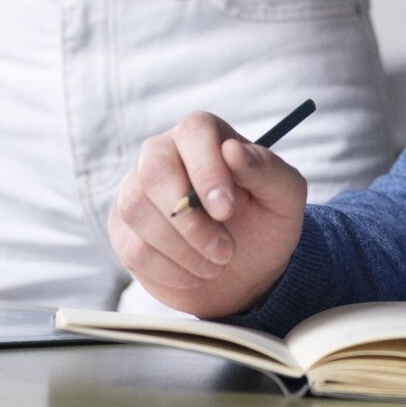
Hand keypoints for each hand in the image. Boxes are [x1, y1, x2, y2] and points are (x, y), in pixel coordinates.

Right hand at [109, 111, 306, 316]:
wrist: (245, 272)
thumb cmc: (265, 224)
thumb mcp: (283, 197)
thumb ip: (265, 169)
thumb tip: (233, 150)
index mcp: (204, 135)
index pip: (194, 132)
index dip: (207, 170)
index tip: (227, 210)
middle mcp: (163, 153)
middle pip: (154, 169)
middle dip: (190, 220)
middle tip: (224, 250)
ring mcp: (135, 189)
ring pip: (137, 210)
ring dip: (182, 249)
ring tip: (217, 263)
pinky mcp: (122, 228)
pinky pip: (133, 247)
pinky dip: (170, 270)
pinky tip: (195, 274)